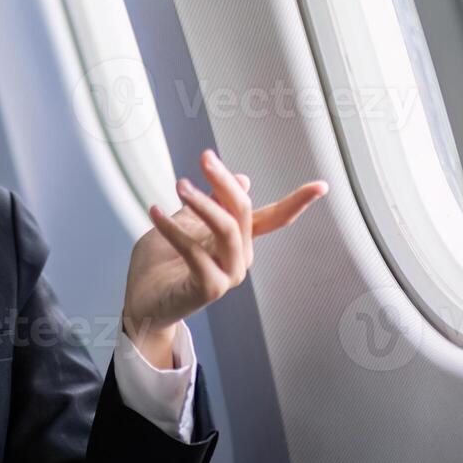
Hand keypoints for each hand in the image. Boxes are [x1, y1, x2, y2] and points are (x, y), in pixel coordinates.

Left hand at [121, 149, 327, 358]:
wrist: (141, 304)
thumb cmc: (160, 267)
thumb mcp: (185, 224)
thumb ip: (210, 204)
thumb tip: (243, 179)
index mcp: (239, 242)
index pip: (274, 218)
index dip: (298, 202)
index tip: (321, 186)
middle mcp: (239, 258)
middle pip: (243, 212)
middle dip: (225, 181)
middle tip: (205, 158)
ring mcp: (227, 275)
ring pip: (227, 229)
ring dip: (202, 203)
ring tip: (180, 185)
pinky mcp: (208, 289)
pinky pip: (194, 251)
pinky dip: (172, 228)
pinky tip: (155, 212)